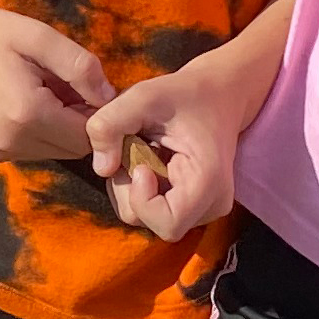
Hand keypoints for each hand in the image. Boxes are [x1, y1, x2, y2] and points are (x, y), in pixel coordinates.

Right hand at [0, 0, 114, 164]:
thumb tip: (109, 96)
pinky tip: (17, 102)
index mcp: (26, 114)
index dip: (97, 114)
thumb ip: (80, 66)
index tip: (87, 87)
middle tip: (62, 85)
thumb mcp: (36, 36)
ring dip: (55, 128)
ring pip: (50, 152)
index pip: (88, 135)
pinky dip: (33, 133)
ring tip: (38, 91)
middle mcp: (9, 142)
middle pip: (71, 149)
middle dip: (77, 122)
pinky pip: (25, 150)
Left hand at [83, 51, 261, 240]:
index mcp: (208, 182)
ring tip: (145, 148)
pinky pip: (151, 208)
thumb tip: (101, 168)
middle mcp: (212, 203)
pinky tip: (150, 158)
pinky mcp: (193, 207)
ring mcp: (205, 208)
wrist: (217, 94)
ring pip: (146, 216)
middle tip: (137, 146)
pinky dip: (139, 185)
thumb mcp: (142, 96)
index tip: (139, 164)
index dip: (142, 199)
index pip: (167, 224)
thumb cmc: (184, 94)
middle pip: (149, 221)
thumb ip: (110, 123)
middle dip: (129, 186)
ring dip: (131, 184)